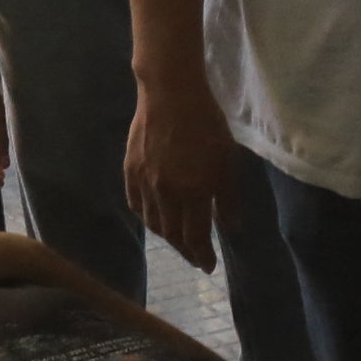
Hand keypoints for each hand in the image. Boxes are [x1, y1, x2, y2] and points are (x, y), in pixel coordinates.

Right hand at [123, 71, 235, 271]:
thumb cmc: (207, 124)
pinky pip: (136, 205)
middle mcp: (165, 193)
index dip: (202, 256)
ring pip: (152, 223)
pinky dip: (147, 218)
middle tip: (196, 256)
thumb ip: (228, 198)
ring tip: (178, 239)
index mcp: (193, 191)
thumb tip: (230, 229)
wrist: (170, 93)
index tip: (209, 266)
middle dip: (186, 250)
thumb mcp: (228, 160)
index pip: (195, 237)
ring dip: (167, 237)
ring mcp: (144, 183)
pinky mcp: (130, 171)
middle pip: (172, 235)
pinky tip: (156, 218)